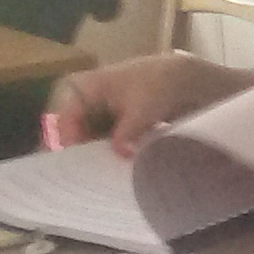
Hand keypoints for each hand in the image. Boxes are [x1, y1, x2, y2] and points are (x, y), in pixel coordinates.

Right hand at [47, 53, 253, 155]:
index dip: (71, 145)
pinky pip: (111, 139)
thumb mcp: (141, 110)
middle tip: (96, 177)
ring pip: (95, 138)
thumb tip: (120, 155)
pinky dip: (117, 150)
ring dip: (104, 153)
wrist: (187, 76)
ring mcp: (105, 110)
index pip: (67, 122)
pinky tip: (124, 166)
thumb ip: (127, 134)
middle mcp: (90, 100)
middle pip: (79, 132)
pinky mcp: (121, 121)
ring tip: (110, 175)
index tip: (81, 168)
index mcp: (86, 89)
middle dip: (88, 152)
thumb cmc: (158, 85)